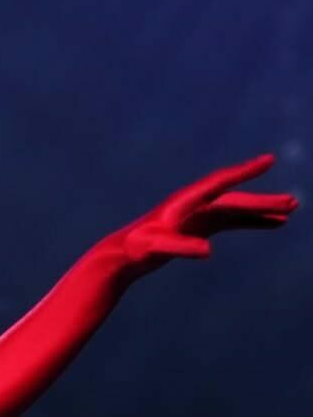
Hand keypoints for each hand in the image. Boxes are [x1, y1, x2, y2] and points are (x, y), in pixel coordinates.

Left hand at [115, 153, 297, 273]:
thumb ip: (181, 247)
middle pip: (235, 200)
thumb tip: (208, 251)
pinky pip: (232, 222)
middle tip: (293, 203)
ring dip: (261, 211)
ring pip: (236, 210)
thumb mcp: (157, 249)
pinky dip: (251, 222)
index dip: (245, 172)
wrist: (122, 255)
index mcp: (185, 202)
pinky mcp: (199, 227)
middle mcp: (195, 204)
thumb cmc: (136, 249)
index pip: (221, 182)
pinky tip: (271, 224)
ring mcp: (198, 215)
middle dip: (263, 202)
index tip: (268, 161)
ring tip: (290, 211)